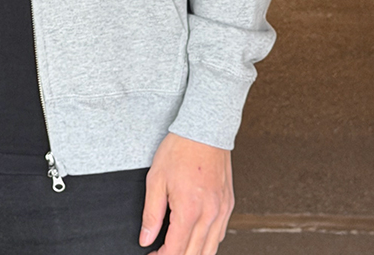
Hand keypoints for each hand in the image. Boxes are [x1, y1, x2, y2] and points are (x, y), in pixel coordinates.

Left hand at [139, 133, 233, 254]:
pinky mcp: (228, 205)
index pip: (176, 251)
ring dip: (193, 254)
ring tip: (177, 249)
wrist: (204, 130)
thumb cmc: (180, 149)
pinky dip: (207, 244)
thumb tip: (146, 238)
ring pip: (211, 249)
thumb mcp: (156, 179)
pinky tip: (196, 239)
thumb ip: (151, 213)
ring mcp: (222, 211)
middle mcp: (210, 214)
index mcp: (190, 209)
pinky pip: (220, 235)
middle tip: (161, 253)